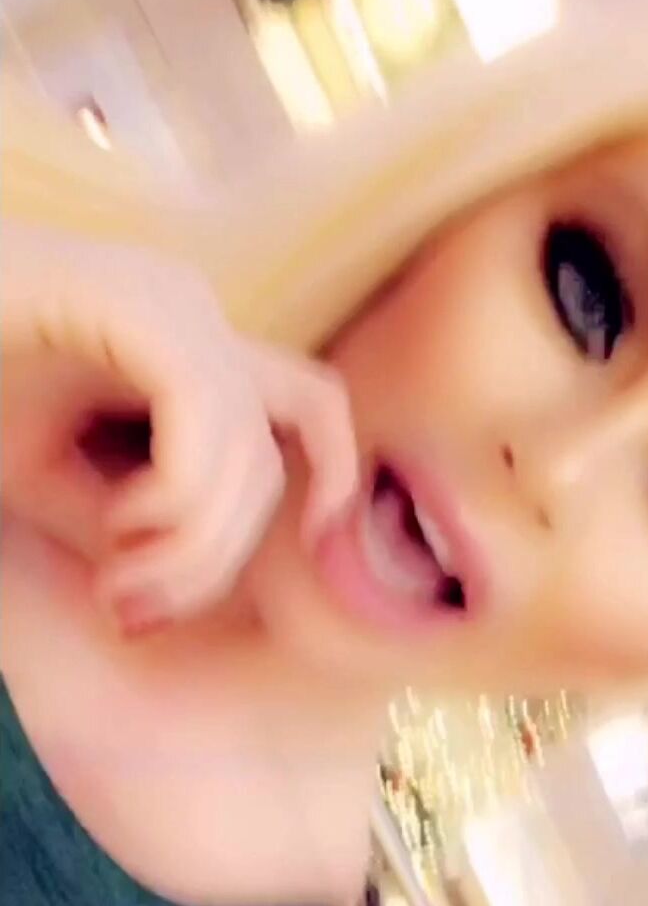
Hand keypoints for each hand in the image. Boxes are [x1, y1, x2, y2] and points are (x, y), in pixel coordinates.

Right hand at [2, 225, 356, 627]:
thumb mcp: (55, 481)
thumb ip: (138, 523)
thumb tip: (185, 588)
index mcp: (184, 341)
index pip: (308, 407)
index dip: (334, 476)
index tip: (304, 539)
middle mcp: (188, 311)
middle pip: (268, 460)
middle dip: (216, 559)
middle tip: (133, 605)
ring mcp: (164, 301)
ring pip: (245, 451)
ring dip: (192, 544)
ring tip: (115, 569)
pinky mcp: (131, 303)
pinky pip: (202, 412)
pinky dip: (177, 492)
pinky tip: (120, 519)